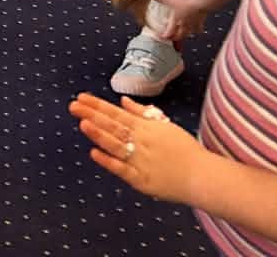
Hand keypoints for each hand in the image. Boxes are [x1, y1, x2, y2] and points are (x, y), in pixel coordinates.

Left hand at [70, 94, 204, 204]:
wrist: (203, 176)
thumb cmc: (185, 150)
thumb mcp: (165, 125)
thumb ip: (142, 113)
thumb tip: (123, 100)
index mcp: (147, 128)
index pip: (117, 113)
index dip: (98, 105)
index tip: (81, 97)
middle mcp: (142, 142)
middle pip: (114, 127)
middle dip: (92, 115)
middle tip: (73, 106)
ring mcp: (141, 161)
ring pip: (116, 145)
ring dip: (99, 134)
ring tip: (83, 123)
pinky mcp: (142, 180)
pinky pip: (123, 170)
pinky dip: (108, 161)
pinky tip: (94, 153)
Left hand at [155, 0, 208, 43]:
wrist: (199, 3)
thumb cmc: (184, 2)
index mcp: (176, 21)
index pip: (169, 32)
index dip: (165, 36)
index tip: (161, 37)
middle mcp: (184, 25)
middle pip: (180, 36)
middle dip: (175, 38)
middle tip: (171, 38)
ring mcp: (193, 24)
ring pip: (189, 34)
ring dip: (185, 35)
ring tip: (183, 35)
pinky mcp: (200, 21)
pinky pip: (199, 28)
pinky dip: (197, 30)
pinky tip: (196, 28)